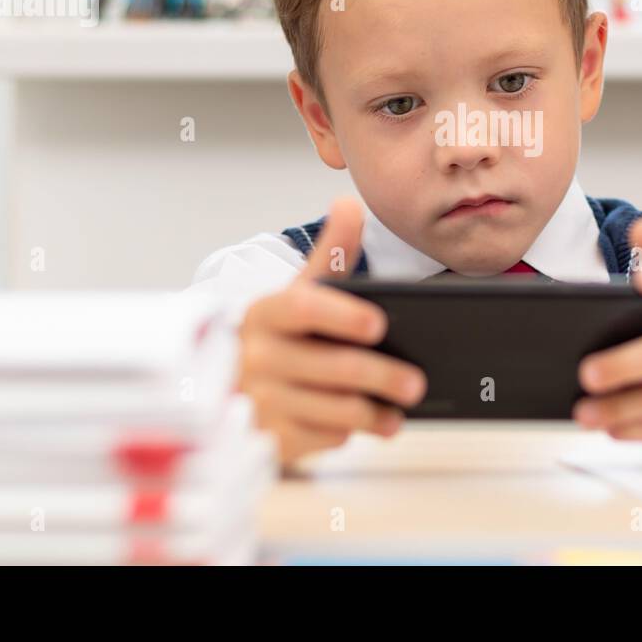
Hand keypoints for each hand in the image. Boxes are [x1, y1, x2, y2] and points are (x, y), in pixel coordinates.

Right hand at [237, 197, 425, 465]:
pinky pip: (322, 439)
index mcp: (266, 314)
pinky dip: (348, 432)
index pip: (304, 308)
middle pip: (332, 367)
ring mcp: (260, 402)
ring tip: (398, 410)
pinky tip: (366, 424)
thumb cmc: (279, 336)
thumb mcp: (298, 294)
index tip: (379, 324)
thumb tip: (349, 202)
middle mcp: (256, 357)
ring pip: (332, 410)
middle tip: (416, 382)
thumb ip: (330, 254)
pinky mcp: (268, 439)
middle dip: (380, 375)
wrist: (225, 387)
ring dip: (372, 412)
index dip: (342, 316)